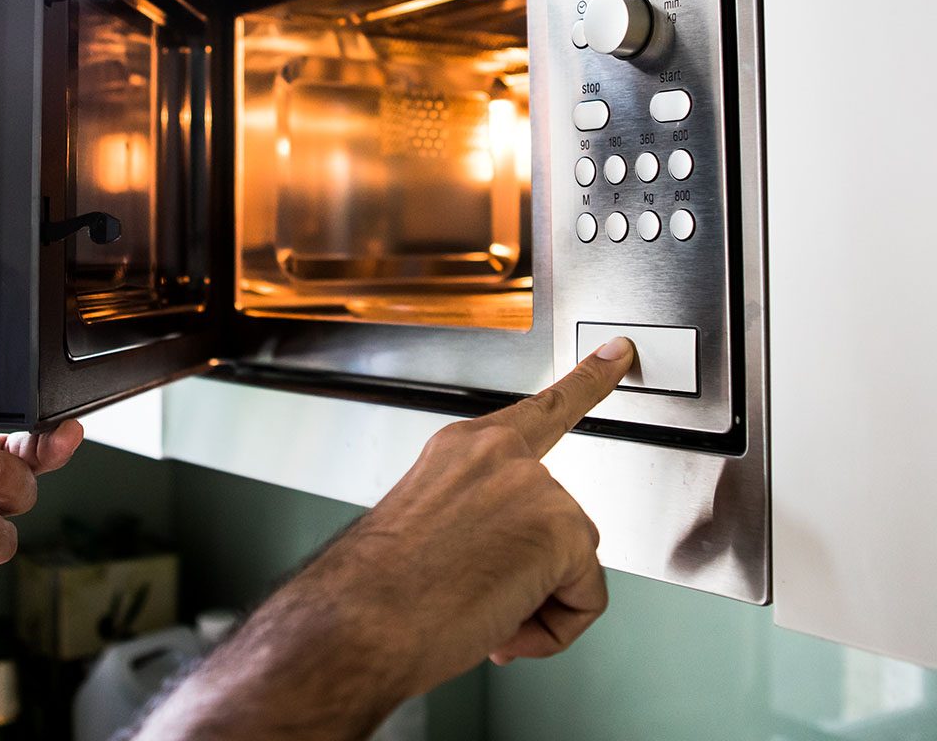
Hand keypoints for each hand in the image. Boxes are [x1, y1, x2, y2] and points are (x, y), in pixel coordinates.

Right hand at [136, 338, 632, 740]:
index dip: (589, 380)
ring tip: (477, 610)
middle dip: (534, 571)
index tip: (619, 353)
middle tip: (477, 594)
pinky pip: (587, 597)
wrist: (361, 618)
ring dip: (535, 602)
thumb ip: (480, 514)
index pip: (541, 409)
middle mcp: (500, 454)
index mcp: (463, 447)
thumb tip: (511, 558)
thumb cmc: (381, 586)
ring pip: (572, 562)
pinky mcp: (562, 526)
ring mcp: (534, 484)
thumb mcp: (427, 523)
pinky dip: (554, 628)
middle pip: (561, 519)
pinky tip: (503, 621)